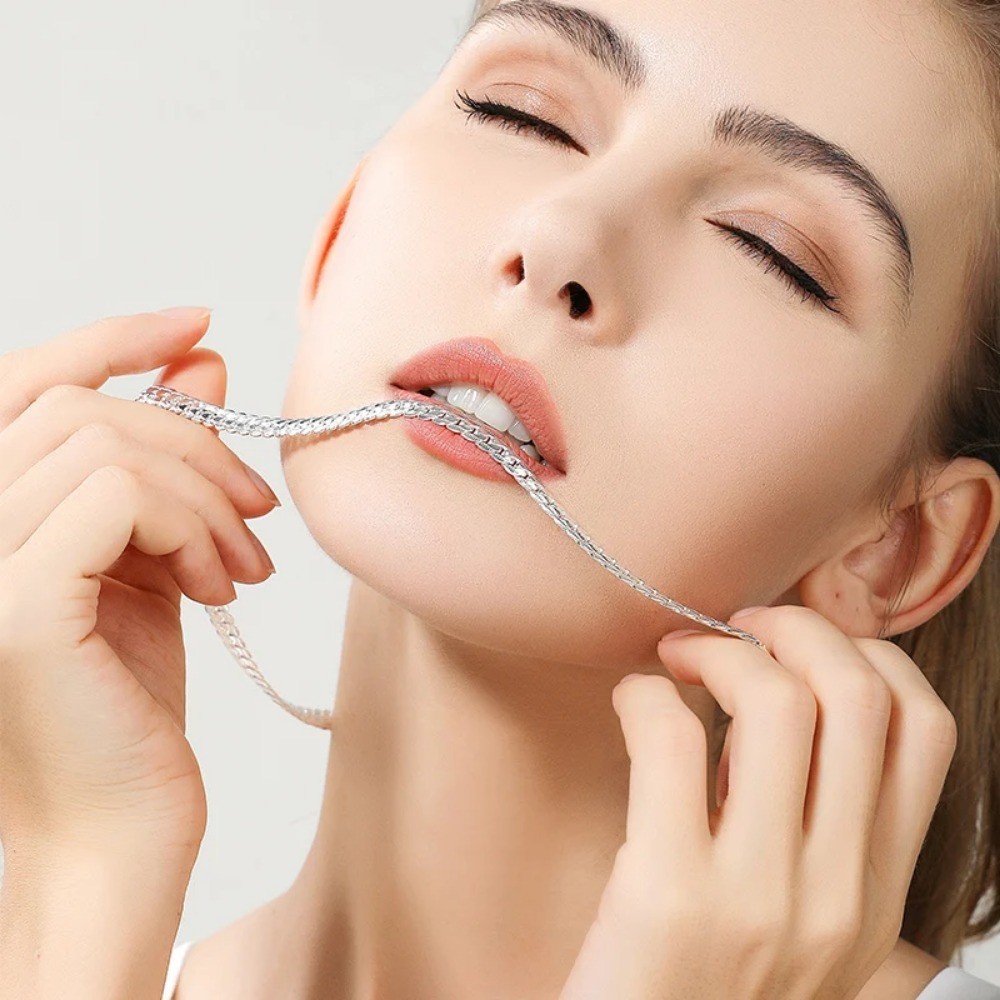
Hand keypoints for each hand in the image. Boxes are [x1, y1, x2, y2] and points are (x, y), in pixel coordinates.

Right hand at [0, 309, 278, 867]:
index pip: (25, 384)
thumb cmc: (127, 706)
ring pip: (104, 443)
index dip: (109, 338)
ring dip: (202, 495)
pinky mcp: (15, 604)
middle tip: (253, 515)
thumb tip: (200, 363)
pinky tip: (217, 584)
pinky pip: (114, 494)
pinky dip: (189, 525)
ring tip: (238, 564)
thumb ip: (163, 463)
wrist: (119, 831)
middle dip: (193, 446)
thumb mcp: (154, 559)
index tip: (194, 324)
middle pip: (79, 407)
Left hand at [559, 605, 957, 999]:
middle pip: (859, 694)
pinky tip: (630, 703)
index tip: (802, 648)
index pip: (927, 731)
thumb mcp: (795, 927)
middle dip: (793, 627)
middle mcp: (838, 893)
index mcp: (875, 897)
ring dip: (718, 650)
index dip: (871, 655)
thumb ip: (814, 837)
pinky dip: (644, 693)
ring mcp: (760, 896)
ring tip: (676, 659)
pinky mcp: (668, 893)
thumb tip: (785, 705)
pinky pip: (670, 736)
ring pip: (778, 701)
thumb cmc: (700, 993)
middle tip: (733, 629)